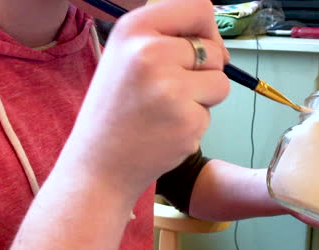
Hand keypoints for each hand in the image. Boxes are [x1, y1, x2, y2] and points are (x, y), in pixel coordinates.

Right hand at [60, 0, 229, 196]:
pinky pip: (211, 113)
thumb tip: (219, 46)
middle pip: (214, 49)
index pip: (198, 6)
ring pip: (220, 82)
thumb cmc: (115, 111)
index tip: (202, 47)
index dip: (208, 28)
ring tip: (166, 110)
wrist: (98, 164)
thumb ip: (168, 40)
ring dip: (202, 98)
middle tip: (170, 91)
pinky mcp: (186, 120)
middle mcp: (150, 52)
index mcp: (133, 29)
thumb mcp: (127, 57)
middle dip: (204, 71)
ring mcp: (170, 88)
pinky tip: (165, 130)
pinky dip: (194, 123)